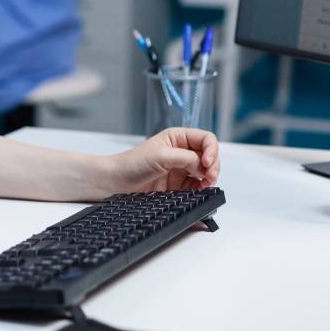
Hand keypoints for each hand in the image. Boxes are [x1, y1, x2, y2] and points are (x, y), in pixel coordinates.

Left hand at [105, 128, 219, 192]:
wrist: (116, 183)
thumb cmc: (132, 164)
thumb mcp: (161, 156)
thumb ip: (186, 158)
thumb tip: (204, 166)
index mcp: (178, 138)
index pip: (206, 139)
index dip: (212, 150)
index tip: (208, 163)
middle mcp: (182, 152)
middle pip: (210, 157)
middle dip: (213, 167)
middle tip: (209, 178)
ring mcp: (181, 170)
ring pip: (206, 173)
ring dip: (209, 179)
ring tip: (205, 186)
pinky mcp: (179, 186)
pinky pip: (198, 187)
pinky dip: (202, 190)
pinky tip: (199, 192)